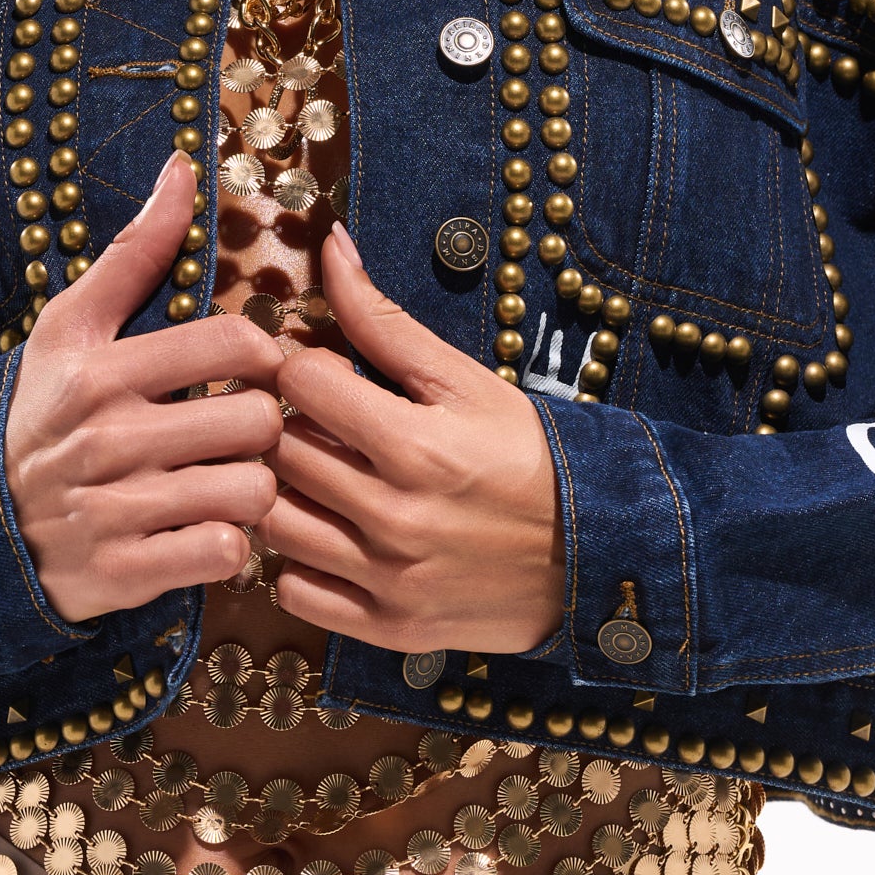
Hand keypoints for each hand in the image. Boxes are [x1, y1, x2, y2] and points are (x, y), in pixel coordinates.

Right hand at [4, 155, 281, 619]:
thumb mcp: (71, 328)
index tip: (251, 370)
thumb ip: (136, 251)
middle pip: (257, 421)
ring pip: (252, 491)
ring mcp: (115, 510)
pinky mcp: (124, 574)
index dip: (263, 355)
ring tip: (229, 481)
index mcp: (100, 371)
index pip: (235, 345)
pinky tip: (208, 530)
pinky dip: (229, 546)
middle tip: (242, 433)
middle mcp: (108, 438)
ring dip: (252, 491)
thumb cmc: (40, 414)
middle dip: (261, 428)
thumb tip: (185, 166)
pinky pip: (225, 554)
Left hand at [265, 222, 564, 653]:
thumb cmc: (529, 455)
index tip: (325, 374)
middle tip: (320, 425)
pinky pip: (293, 591)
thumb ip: (384, 320)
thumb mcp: (466, 381)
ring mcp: (389, 580)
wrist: (599, 556)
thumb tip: (332, 245)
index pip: (298, 382)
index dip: (303, 366)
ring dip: (285, 492)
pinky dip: (298, 563)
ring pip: (275, 522)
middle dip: (290, 425)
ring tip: (320, 479)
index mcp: (416, 444)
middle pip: (281, 451)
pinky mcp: (389, 629)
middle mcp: (395, 517)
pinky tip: (331, 536)